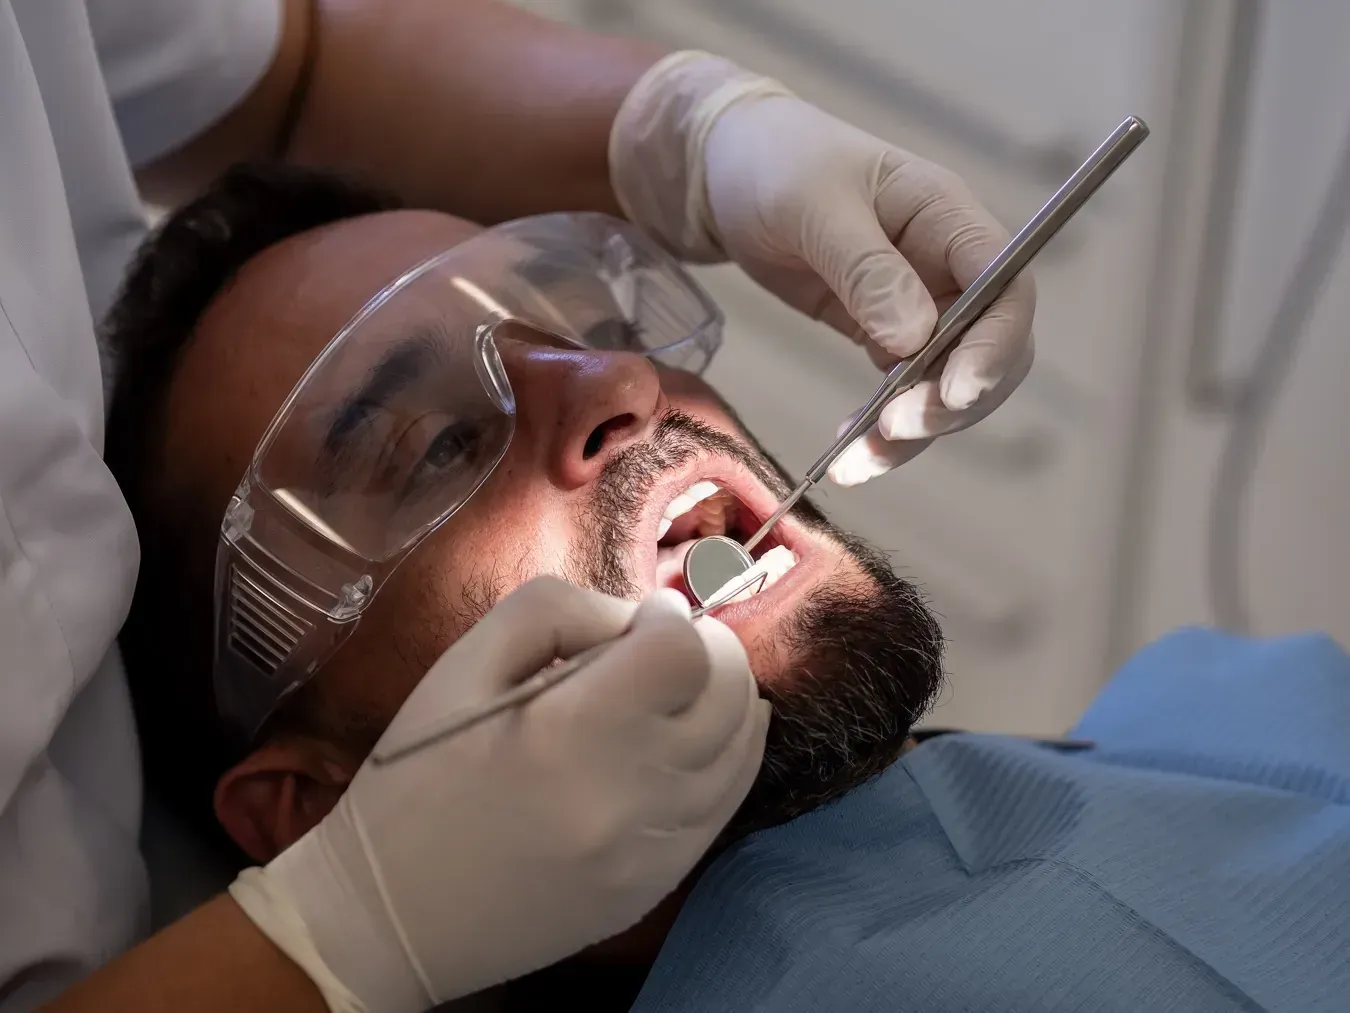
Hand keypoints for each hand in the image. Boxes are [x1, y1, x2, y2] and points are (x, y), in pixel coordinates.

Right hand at [232, 578, 767, 1011]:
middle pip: (731, 693)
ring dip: (726, 699)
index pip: (683, 652)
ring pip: (742, 747)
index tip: (641, 619)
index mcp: (569, 732)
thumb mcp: (463, 665)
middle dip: (711, 649)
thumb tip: (641, 617)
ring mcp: (653, 849)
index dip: (670, 619)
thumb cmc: (418, 777)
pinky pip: (728, 804)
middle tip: (669, 644)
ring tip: (684, 686)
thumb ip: (559, 613)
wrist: (391, 917)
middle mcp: (629, 795)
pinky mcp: (659, 884)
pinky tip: (700, 736)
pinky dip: (727, 756)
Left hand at [611, 52, 1034, 482]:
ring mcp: (920, 303)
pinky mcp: (884, 333)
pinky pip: (902, 391)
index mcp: (946, 216)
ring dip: (916, 430)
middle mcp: (947, 264)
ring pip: (948, 383)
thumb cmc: (775, 164)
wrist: (726, 170)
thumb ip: (866, 268)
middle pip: (990, 348)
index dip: (995, 345)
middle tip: (894, 429)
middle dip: (953, 400)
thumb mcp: (814, 206)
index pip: (1006, 286)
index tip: (954, 391)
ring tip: (860, 461)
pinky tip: (851, 454)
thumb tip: (914, 337)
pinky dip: (883, 429)